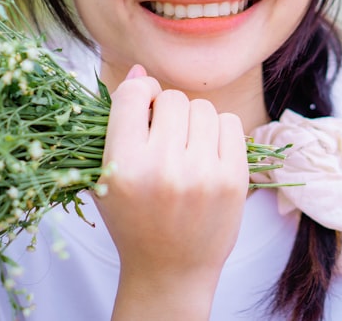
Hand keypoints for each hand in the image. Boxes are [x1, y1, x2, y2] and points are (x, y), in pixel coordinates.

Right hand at [95, 65, 248, 319]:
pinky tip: (208, 154)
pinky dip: (219, 132)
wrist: (169, 270)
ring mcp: (202, 173)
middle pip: (171, 99)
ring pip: (202, 108)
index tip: (144, 106)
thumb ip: (120, 123)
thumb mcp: (108, 175)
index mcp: (124, 165)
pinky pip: (230, 123)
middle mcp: (163, 168)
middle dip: (167, 111)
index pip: (133, 95)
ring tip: (186, 148)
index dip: (140, 91)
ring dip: (194, 121)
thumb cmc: (133, 219)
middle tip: (165, 137)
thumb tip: (141, 71)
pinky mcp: (233, 179)